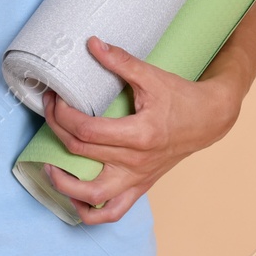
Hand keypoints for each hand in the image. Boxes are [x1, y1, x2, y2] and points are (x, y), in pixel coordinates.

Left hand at [40, 0, 255, 223]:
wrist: (208, 120)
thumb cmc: (181, 98)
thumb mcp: (152, 76)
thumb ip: (121, 62)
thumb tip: (92, 44)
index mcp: (139, 134)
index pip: (87, 131)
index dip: (62, 115)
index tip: (54, 98)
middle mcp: (136, 161)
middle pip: (82, 154)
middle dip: (56, 131)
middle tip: (47, 111)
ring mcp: (137, 178)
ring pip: (94, 198)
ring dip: (65, 185)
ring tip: (48, 166)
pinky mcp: (139, 186)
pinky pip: (112, 212)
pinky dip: (90, 211)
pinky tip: (74, 197)